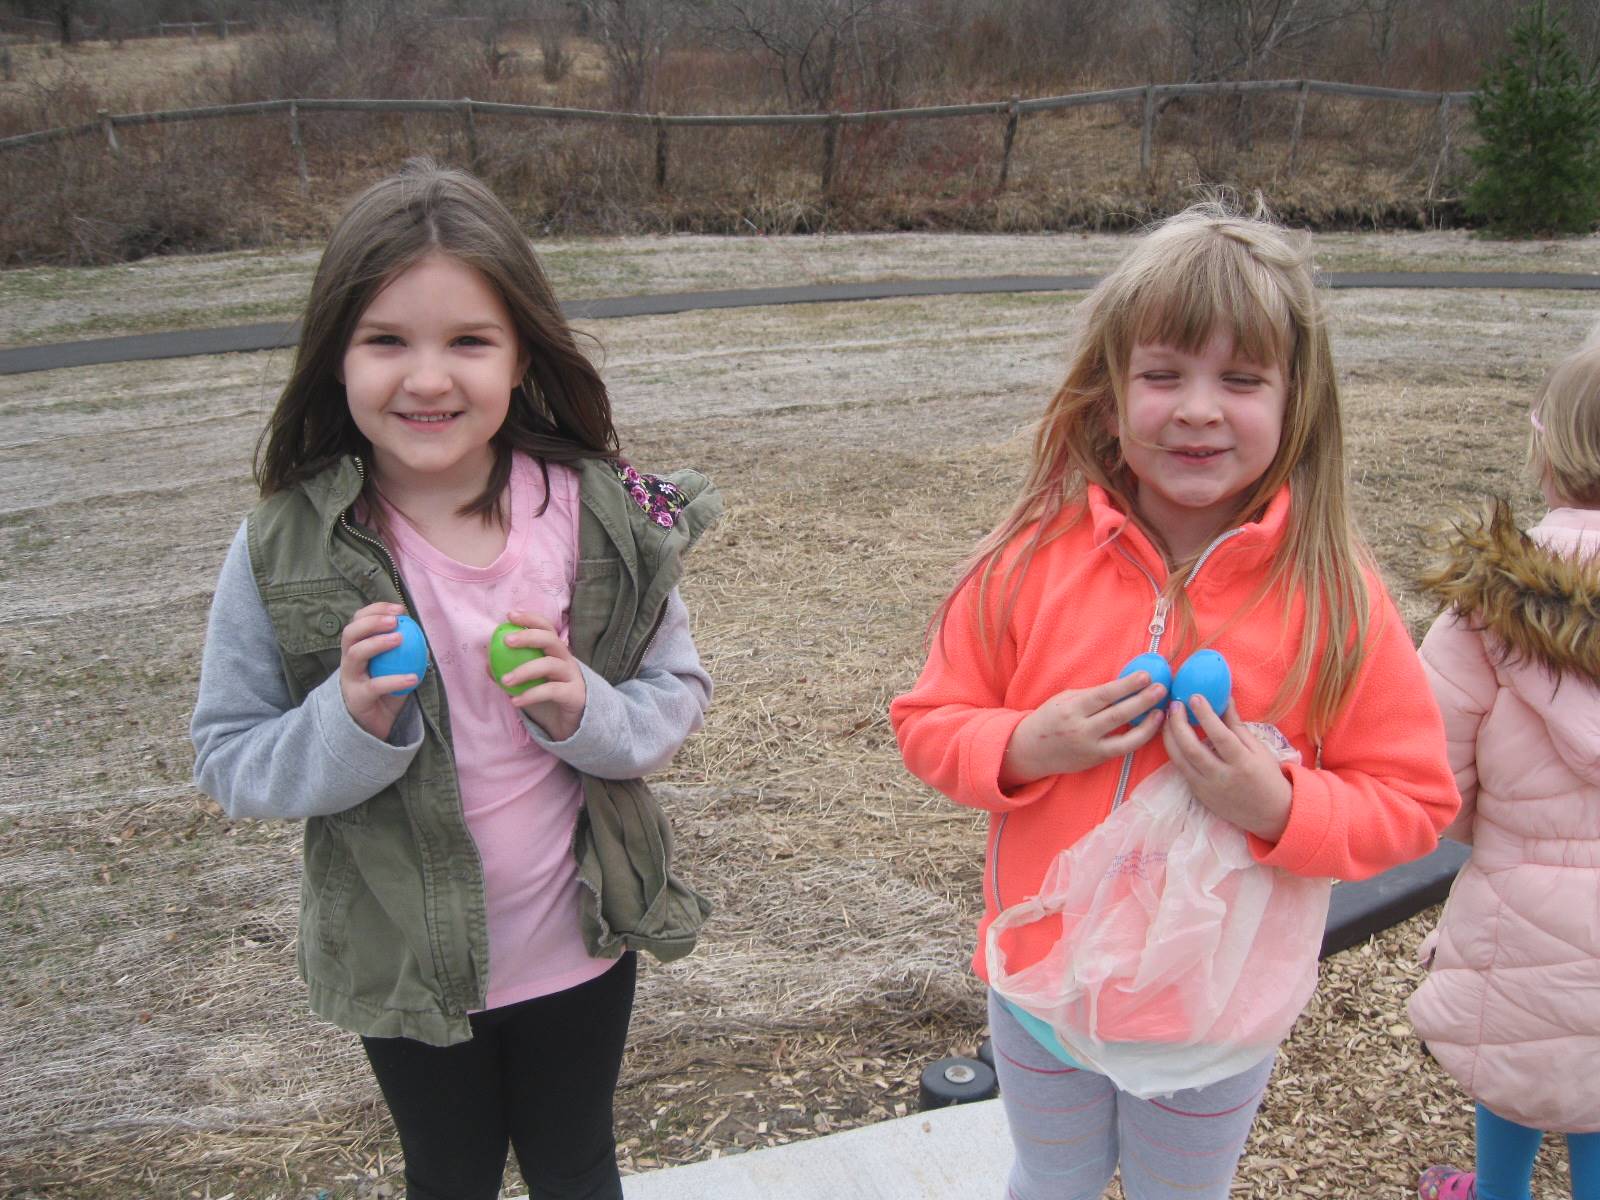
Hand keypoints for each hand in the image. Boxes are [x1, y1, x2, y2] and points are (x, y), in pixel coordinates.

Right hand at [339, 602, 413, 740]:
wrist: (374, 726)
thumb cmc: (385, 693)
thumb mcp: (393, 668)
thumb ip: (402, 652)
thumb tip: (421, 633)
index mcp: (355, 649)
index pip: (358, 622)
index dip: (375, 610)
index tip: (399, 608)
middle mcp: (348, 662)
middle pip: (350, 633)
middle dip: (371, 621)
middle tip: (395, 620)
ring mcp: (349, 680)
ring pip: (355, 654)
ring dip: (377, 643)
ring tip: (400, 639)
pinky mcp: (357, 698)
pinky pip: (375, 686)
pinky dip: (395, 680)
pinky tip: (413, 677)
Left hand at [494, 611, 587, 741]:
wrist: (571, 725)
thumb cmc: (547, 700)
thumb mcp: (527, 684)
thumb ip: (510, 672)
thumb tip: (487, 662)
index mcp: (556, 653)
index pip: (546, 628)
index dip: (530, 619)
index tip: (510, 616)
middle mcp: (566, 660)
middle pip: (551, 640)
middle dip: (529, 636)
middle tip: (507, 640)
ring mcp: (572, 677)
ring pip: (550, 665)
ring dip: (524, 670)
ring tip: (504, 680)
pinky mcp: (575, 695)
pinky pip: (551, 691)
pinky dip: (531, 695)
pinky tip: (515, 701)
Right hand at [999, 671, 1167, 788]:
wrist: (1031, 751)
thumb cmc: (1049, 719)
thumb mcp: (1063, 700)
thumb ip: (1090, 695)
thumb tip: (1122, 686)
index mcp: (1071, 709)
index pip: (1103, 695)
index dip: (1126, 685)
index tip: (1145, 675)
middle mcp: (1080, 730)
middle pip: (1117, 714)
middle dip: (1142, 701)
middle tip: (1161, 688)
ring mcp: (1090, 748)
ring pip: (1125, 738)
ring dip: (1147, 724)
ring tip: (1161, 711)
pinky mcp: (1097, 760)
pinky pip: (1123, 749)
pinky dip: (1139, 738)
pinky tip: (1150, 727)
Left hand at [1162, 696, 1291, 840]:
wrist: (1269, 814)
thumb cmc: (1266, 776)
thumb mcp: (1257, 749)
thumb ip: (1237, 725)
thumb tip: (1225, 697)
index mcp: (1242, 763)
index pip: (1220, 736)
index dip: (1206, 716)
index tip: (1194, 696)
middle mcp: (1222, 777)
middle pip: (1192, 749)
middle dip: (1178, 724)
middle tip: (1174, 704)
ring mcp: (1207, 788)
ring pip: (1180, 760)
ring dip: (1169, 736)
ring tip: (1167, 717)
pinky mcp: (1198, 794)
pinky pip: (1182, 769)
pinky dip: (1175, 751)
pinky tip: (1171, 736)